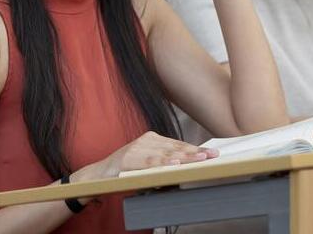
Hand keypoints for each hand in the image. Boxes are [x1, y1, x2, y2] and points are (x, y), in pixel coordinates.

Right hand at [77, 131, 218, 180]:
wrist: (100, 174)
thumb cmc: (127, 170)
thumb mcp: (149, 164)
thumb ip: (166, 163)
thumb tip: (187, 166)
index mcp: (153, 138)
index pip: (178, 144)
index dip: (195, 148)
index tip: (211, 152)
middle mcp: (147, 140)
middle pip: (175, 147)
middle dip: (195, 152)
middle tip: (211, 155)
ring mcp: (137, 147)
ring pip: (165, 153)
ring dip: (184, 157)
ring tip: (199, 159)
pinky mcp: (129, 158)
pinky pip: (149, 162)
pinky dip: (163, 163)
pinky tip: (174, 164)